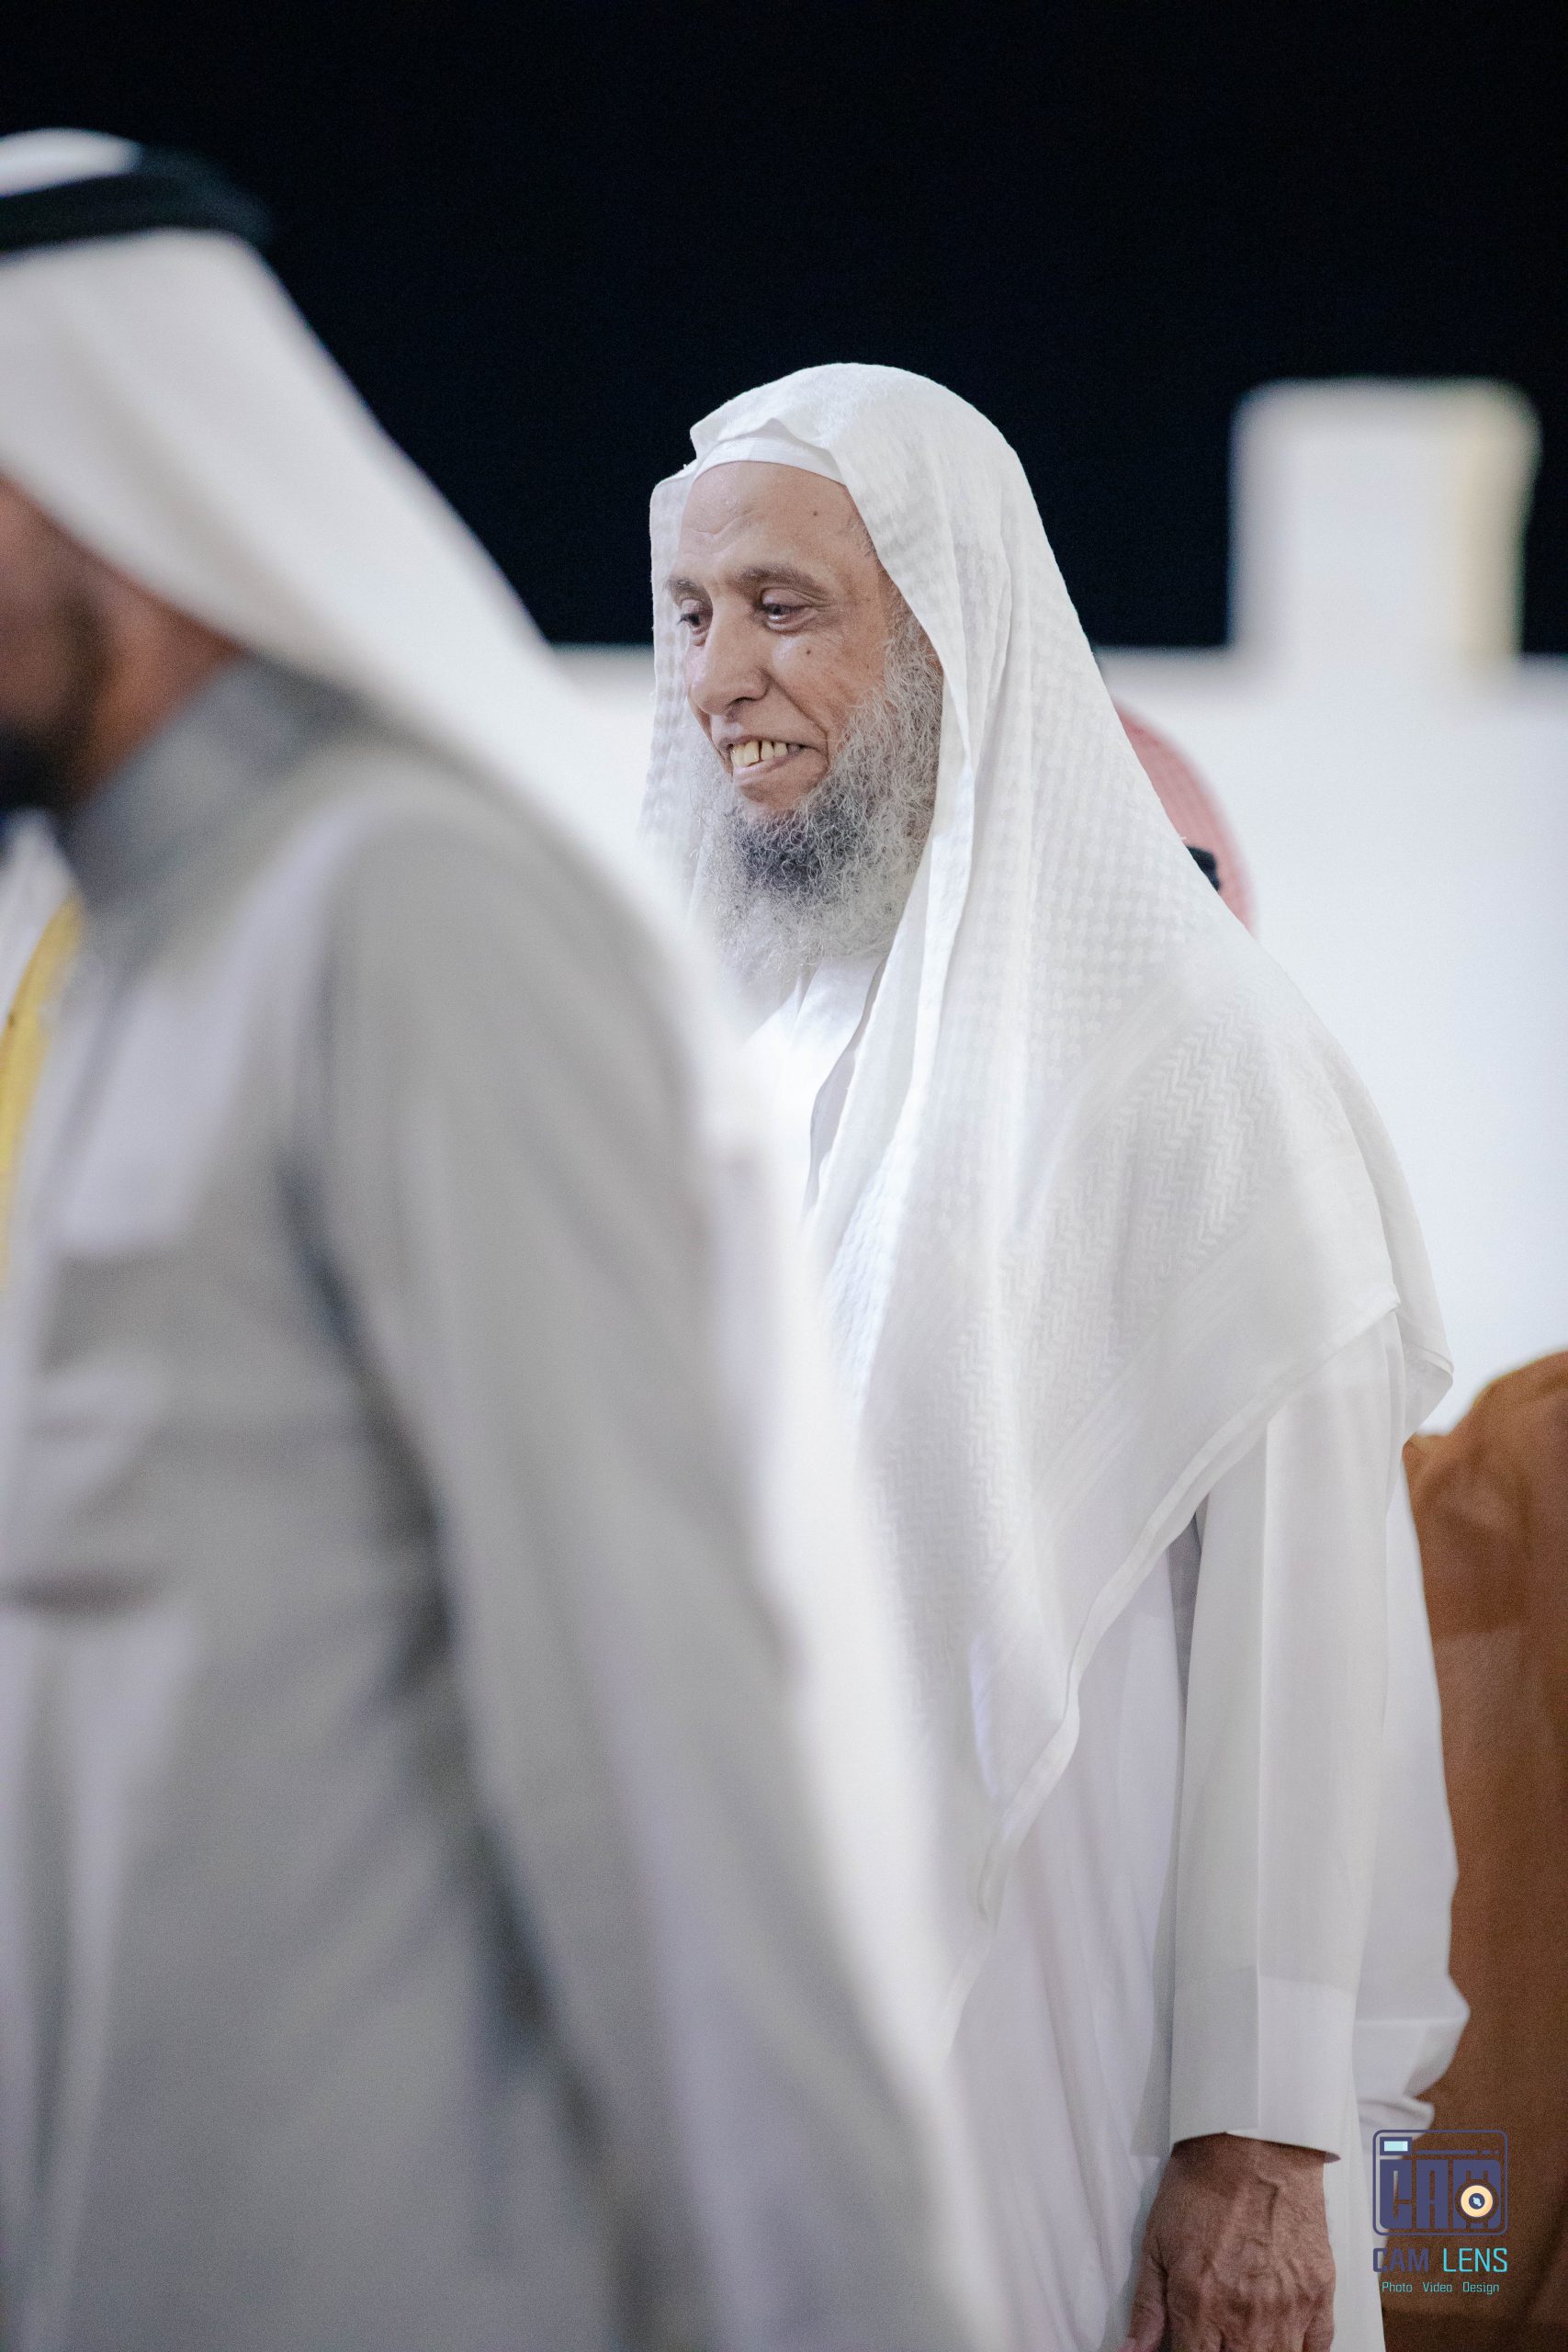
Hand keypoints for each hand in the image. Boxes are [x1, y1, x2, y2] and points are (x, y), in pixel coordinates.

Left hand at [1121, 2133, 1334, 2351]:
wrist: (1254, 2145)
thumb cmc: (1202, 2185)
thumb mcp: (1157, 2241)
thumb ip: (1147, 2306)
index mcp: (1200, 2305)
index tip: (1186, 2345)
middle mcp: (1246, 2318)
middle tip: (1216, 2337)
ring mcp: (1288, 2310)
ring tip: (1244, 2336)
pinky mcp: (1319, 2295)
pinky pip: (1317, 2349)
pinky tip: (1284, 2340)